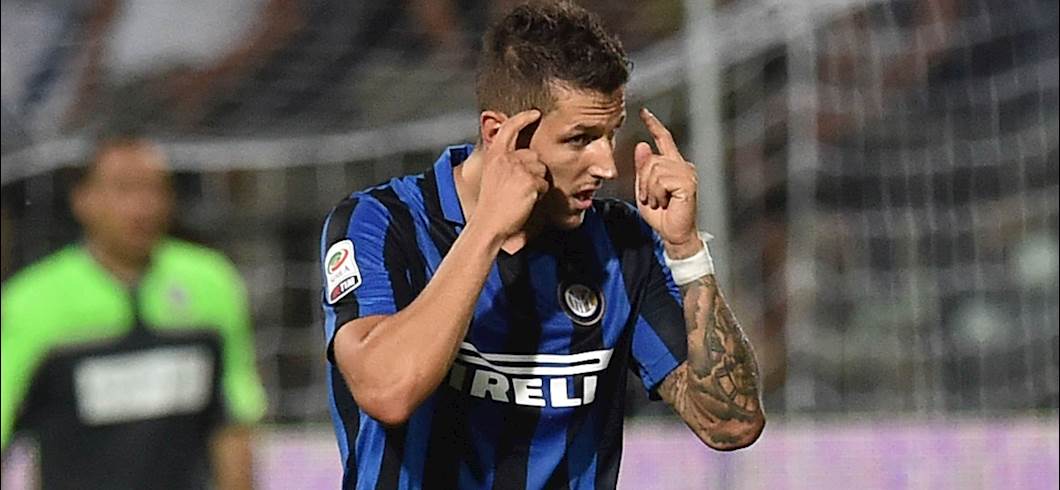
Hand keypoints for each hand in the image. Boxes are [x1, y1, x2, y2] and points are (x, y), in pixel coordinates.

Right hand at [475, 110, 549, 237]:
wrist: (490, 223)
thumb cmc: (492, 205)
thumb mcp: (493, 175)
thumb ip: (506, 161)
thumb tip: (526, 155)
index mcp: (495, 155)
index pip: (509, 127)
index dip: (523, 118)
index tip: (534, 114)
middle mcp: (506, 158)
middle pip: (533, 155)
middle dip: (533, 170)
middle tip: (520, 188)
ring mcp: (518, 168)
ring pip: (541, 169)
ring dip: (537, 182)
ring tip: (521, 195)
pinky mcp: (529, 181)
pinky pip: (544, 184)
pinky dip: (539, 194)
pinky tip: (526, 201)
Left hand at [634, 108, 700, 257]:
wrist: (673, 234)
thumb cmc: (661, 214)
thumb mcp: (645, 189)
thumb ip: (643, 168)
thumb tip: (642, 145)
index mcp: (673, 165)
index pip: (663, 139)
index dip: (654, 124)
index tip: (643, 112)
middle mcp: (683, 165)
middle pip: (652, 159)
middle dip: (644, 181)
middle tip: (651, 198)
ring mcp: (687, 173)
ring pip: (654, 169)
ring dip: (650, 189)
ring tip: (658, 201)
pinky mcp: (688, 183)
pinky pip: (661, 179)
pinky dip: (656, 193)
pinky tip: (664, 202)